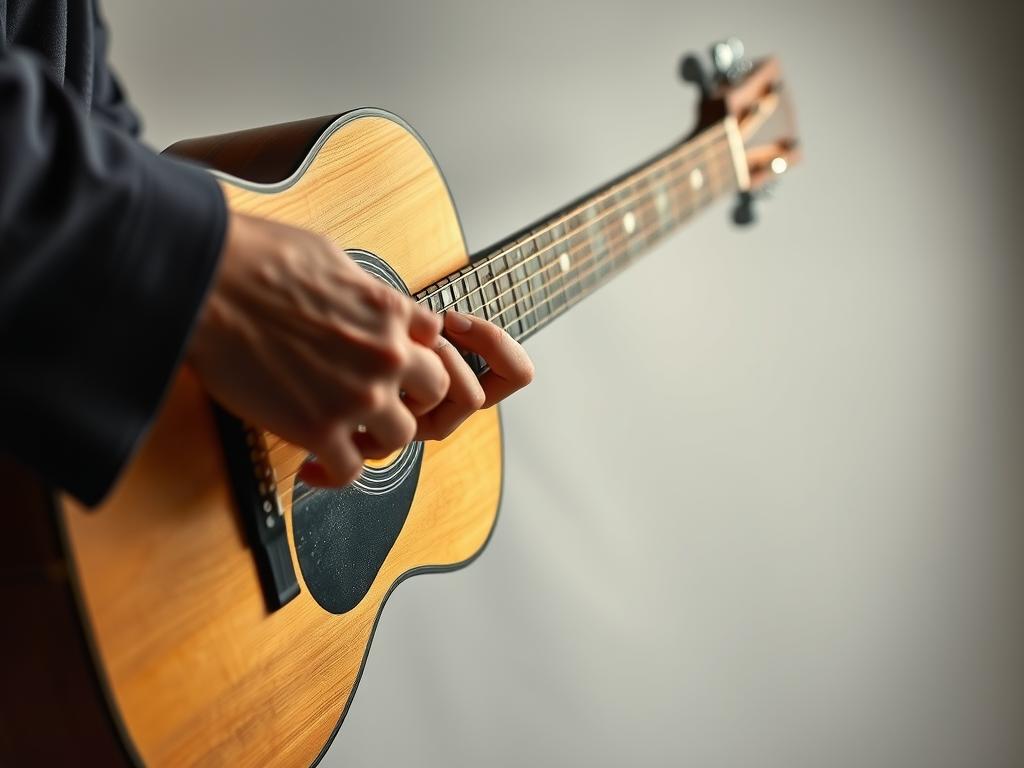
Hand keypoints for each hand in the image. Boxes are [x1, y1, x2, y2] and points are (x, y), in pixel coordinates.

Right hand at [187, 211, 532, 487]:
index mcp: (390, 311)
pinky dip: (335, 472)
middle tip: (384, 403)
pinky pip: (349, 469)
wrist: (208, 283)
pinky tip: (316, 465)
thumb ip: (362, 290)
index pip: (435, 343)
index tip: (396, 366)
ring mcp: (359, 396)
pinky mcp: (318, 428)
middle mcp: (387, 355)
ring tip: (351, 435)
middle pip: (435, 392)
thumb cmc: (257, 259)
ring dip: (377, 437)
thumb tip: (363, 299)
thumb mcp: (331, 257)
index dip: (415, 356)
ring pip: (401, 436)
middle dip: (411, 398)